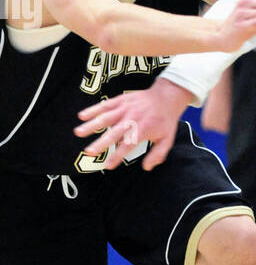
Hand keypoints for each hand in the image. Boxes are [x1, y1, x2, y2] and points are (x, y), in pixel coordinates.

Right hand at [74, 77, 191, 170]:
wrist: (166, 97)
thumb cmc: (165, 121)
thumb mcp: (167, 140)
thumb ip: (157, 155)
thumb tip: (146, 167)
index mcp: (143, 130)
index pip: (128, 146)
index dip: (118, 156)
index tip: (107, 165)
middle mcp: (132, 119)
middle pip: (114, 133)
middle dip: (101, 143)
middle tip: (89, 152)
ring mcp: (125, 108)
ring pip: (106, 117)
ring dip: (92, 125)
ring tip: (78, 132)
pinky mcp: (120, 100)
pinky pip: (105, 105)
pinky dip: (93, 110)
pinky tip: (82, 116)